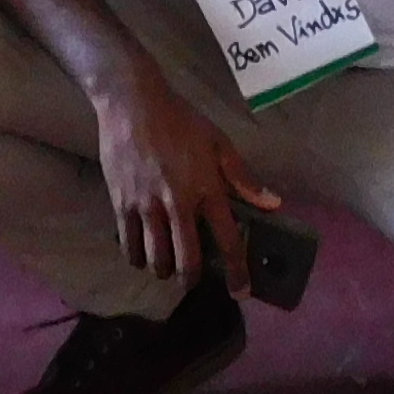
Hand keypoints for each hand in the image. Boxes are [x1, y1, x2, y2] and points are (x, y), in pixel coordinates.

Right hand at [91, 69, 279, 290]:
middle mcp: (177, 204)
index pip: (227, 238)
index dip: (236, 270)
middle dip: (191, 280)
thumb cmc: (180, 120)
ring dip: (164, 269)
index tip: (242, 291)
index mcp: (206, 189)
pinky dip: (136, 257)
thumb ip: (243, 177)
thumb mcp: (218, 142)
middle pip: (186, 261)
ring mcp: (146, 207)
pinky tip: (141, 253)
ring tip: (167, 265)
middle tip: (193, 280)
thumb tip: (272, 204)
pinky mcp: (121, 204)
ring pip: (155, 259)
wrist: (132, 102)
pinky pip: (128, 245)